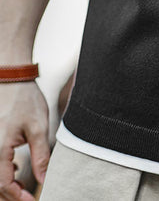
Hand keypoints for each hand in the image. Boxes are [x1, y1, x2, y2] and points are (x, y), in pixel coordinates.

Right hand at [0, 83, 49, 199]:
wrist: (11, 79)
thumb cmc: (25, 100)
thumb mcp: (38, 127)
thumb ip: (41, 156)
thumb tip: (44, 180)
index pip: (4, 185)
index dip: (18, 197)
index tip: (33, 200)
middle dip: (12, 194)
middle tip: (29, 196)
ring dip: (5, 185)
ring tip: (23, 185)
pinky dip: (1, 173)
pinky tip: (13, 169)